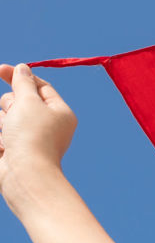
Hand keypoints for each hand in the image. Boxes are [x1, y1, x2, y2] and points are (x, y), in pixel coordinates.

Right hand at [0, 64, 77, 201]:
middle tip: (16, 118)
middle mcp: (48, 125)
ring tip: (11, 136)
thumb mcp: (28, 101)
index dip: (21, 77)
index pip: (41, 87)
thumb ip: (23, 83)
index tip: (1, 69)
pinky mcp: (15, 148)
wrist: (24, 174)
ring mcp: (31, 137)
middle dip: (11, 104)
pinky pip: (2, 131)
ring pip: (7, 116)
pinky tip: (6, 147)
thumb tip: (22, 68)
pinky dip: (1, 137)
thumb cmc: (31, 135)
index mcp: (60, 112)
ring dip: (4, 121)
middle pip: (20, 101)